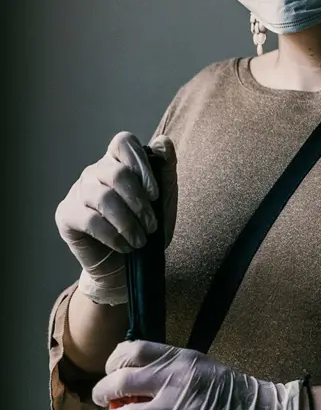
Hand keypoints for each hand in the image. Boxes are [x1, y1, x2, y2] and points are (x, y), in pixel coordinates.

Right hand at [54, 131, 177, 304]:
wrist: (126, 268)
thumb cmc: (145, 229)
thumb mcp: (164, 201)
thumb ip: (165, 170)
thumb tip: (163, 142)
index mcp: (118, 162)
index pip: (123, 142)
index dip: (140, 164)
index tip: (154, 195)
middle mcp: (95, 172)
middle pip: (116, 173)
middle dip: (139, 203)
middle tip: (151, 226)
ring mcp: (78, 192)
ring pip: (103, 198)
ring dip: (128, 223)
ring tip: (140, 241)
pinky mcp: (67, 214)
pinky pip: (89, 220)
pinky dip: (112, 235)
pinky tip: (125, 246)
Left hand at [91, 340, 301, 409]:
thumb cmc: (237, 393)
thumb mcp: (204, 367)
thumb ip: (173, 369)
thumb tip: (138, 377)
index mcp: (182, 359)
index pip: (133, 350)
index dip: (113, 361)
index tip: (110, 371)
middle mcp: (176, 381)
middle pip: (119, 381)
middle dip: (101, 393)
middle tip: (100, 401)